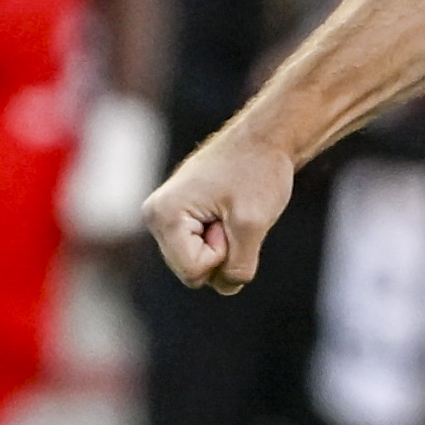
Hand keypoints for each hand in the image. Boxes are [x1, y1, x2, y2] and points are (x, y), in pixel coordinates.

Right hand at [142, 131, 295, 293]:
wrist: (268, 138)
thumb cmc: (259, 171)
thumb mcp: (253, 223)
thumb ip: (238, 266)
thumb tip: (229, 287)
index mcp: (164, 215)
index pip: (194, 272)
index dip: (224, 252)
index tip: (232, 217)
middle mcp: (156, 217)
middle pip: (193, 271)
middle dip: (222, 250)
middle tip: (233, 211)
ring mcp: (167, 217)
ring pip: (200, 262)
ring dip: (226, 244)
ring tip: (231, 209)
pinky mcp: (181, 218)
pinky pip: (204, 250)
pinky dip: (225, 237)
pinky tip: (229, 211)